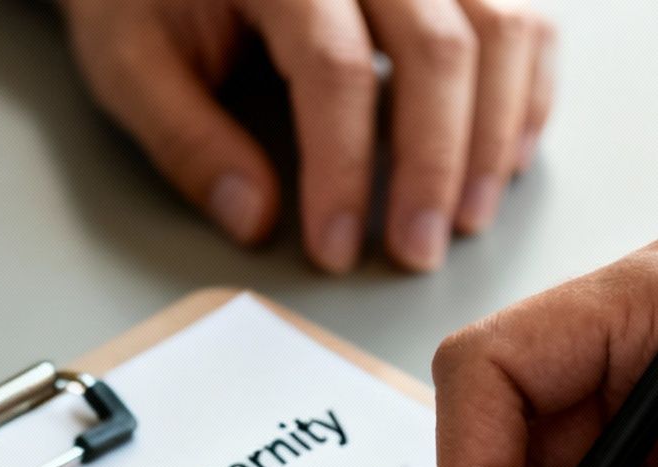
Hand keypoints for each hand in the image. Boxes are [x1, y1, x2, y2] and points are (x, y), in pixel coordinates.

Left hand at [61, 0, 553, 272]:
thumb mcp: (129, 59)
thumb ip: (186, 138)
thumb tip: (254, 220)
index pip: (335, 68)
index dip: (343, 169)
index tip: (337, 249)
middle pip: (438, 46)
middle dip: (436, 164)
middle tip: (418, 252)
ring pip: (501, 25)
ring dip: (496, 132)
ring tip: (468, 218)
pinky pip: (525, 15)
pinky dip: (528, 88)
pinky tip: (507, 156)